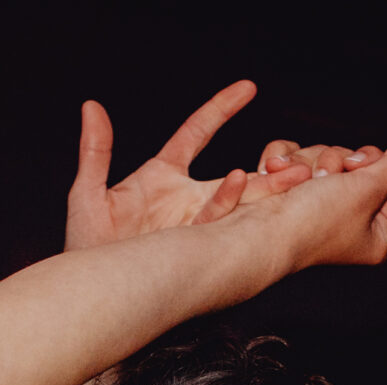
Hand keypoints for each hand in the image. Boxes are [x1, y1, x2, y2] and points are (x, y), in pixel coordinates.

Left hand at [65, 81, 315, 250]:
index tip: (247, 88)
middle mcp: (184, 200)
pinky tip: (239, 182)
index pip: (198, 133)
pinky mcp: (193, 250)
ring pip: (237, 204)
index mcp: (162, 177)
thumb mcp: (88, 194)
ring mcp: (192, 226)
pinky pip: (218, 225)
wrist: (93, 292)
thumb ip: (96, 150)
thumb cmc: (87, 248)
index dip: (222, 108)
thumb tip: (91, 108)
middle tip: (298, 162)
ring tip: (281, 174)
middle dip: (270, 173)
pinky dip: (229, 203)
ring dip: (261, 189)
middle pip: (236, 178)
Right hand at [246, 133, 386, 269]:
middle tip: (325, 178)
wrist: (255, 232)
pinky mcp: (285, 193)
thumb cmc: (310, 222)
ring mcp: (313, 208)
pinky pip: (295, 155)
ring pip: (326, 154)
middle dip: (336, 161)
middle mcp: (346, 224)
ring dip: (308, 160)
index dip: (373, 164)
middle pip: (357, 162)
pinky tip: (276, 172)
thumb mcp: (367, 189)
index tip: (355, 170)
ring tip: (295, 181)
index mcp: (374, 235)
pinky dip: (284, 159)